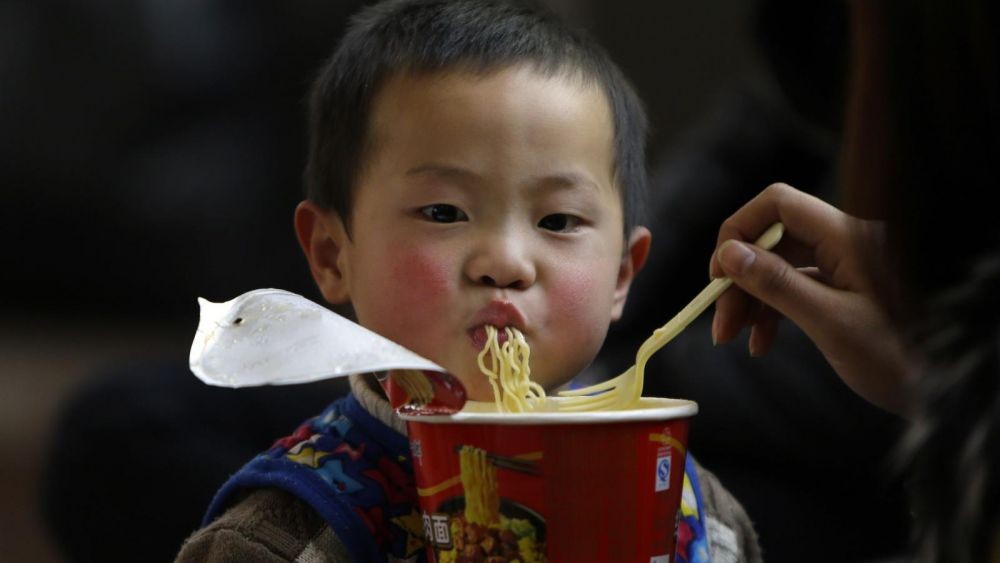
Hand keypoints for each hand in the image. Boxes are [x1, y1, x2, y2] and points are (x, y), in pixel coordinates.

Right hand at [709, 183, 911, 413]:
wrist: (943, 391)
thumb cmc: (897, 358)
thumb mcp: (829, 323)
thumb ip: (778, 284)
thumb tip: (729, 254)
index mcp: (846, 237)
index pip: (777, 203)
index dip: (739, 230)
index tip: (717, 275)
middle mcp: (844, 242)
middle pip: (773, 238)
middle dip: (739, 277)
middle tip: (719, 321)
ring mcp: (845, 266)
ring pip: (779, 266)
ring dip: (750, 299)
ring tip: (733, 337)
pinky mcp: (844, 290)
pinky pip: (795, 288)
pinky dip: (771, 312)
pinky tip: (760, 343)